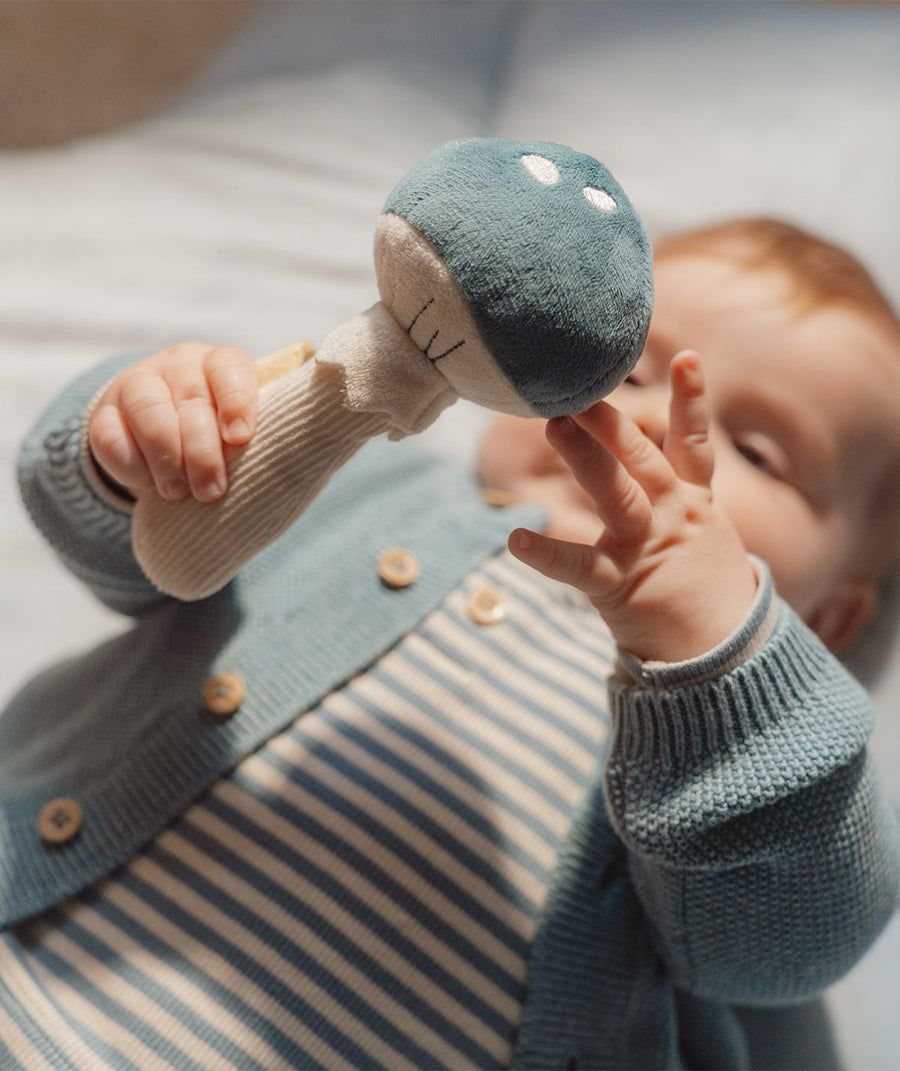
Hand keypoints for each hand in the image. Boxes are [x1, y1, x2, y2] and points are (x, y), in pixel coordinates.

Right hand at [89, 342, 258, 501]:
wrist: (160, 434)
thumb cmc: (216, 434)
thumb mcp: (238, 430)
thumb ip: (252, 439)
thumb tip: (275, 468)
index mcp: (217, 364)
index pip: (229, 368)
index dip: (236, 401)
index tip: (240, 438)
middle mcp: (178, 366)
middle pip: (191, 399)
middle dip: (203, 452)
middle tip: (212, 490)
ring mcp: (136, 385)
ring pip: (149, 412)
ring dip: (167, 458)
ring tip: (179, 492)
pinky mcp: (104, 415)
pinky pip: (111, 437)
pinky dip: (133, 467)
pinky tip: (150, 485)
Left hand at [509, 352, 757, 662]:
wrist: (720, 650)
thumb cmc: (698, 580)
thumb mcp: (699, 526)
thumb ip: (671, 486)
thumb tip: (631, 449)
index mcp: (690, 498)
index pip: (692, 440)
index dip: (691, 398)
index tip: (685, 357)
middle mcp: (672, 514)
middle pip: (642, 458)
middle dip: (611, 421)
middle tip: (578, 388)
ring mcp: (647, 547)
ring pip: (617, 495)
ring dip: (588, 459)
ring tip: (556, 425)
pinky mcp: (620, 584)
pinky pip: (579, 566)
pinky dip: (547, 553)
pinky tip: (515, 539)